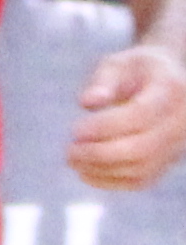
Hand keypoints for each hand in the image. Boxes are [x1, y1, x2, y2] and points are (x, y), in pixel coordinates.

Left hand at [72, 42, 185, 191]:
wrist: (165, 82)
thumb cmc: (135, 71)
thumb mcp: (118, 64)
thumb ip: (103, 80)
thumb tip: (87, 102)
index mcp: (170, 91)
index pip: (141, 115)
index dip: (105, 127)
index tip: (75, 130)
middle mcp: (180, 122)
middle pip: (142, 148)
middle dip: (99, 153)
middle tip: (69, 151)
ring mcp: (177, 145)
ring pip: (141, 169)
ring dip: (100, 169)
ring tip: (73, 159)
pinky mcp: (166, 162)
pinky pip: (140, 180)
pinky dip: (109, 180)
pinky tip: (85, 171)